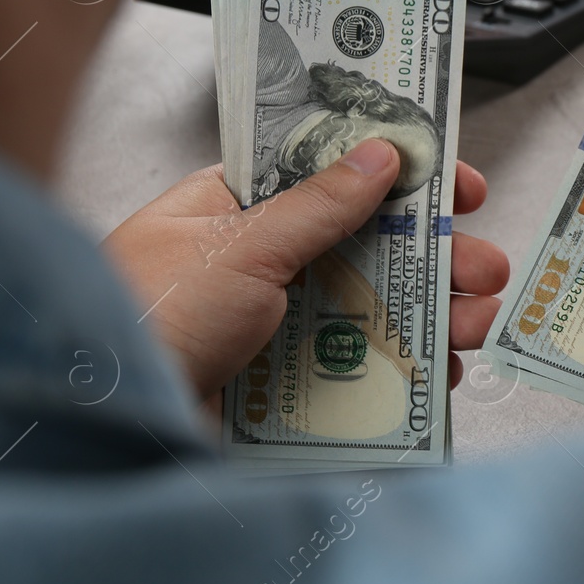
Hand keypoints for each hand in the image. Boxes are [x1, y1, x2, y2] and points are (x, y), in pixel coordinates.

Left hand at [104, 139, 509, 403]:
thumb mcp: (240, 246)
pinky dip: (403, 371)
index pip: (333, 175)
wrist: (101, 428)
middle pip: (368, 248)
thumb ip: (318, 203)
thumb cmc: (142, 318)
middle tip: (483, 265)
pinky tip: (435, 373)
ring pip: (372, 310)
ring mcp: (272, 327)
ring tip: (474, 321)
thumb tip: (378, 155)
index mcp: (236, 210)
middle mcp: (259, 265)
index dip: (401, 178)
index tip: (458, 187)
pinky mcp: (282, 387)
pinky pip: (356, 370)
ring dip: (433, 312)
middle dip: (435, 256)